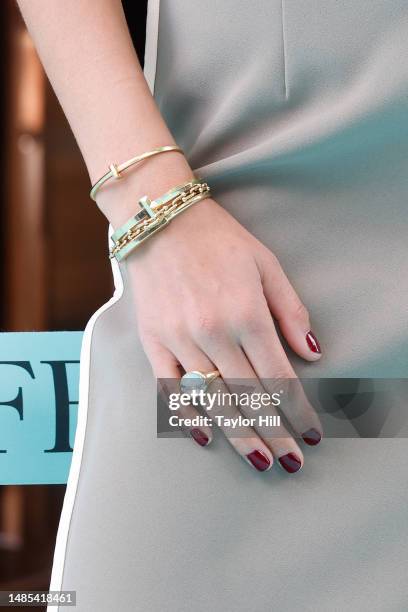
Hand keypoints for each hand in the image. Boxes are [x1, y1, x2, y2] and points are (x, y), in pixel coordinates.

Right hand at [127, 196, 322, 473]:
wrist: (161, 222)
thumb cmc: (219, 241)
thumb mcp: (267, 265)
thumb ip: (291, 311)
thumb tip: (313, 353)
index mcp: (247, 313)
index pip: (279, 376)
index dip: (299, 410)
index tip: (312, 433)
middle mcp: (214, 332)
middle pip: (250, 396)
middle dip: (275, 433)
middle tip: (292, 461)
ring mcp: (180, 339)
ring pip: (214, 400)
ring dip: (240, 434)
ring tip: (261, 461)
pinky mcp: (153, 341)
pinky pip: (171, 388)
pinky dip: (188, 416)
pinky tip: (205, 437)